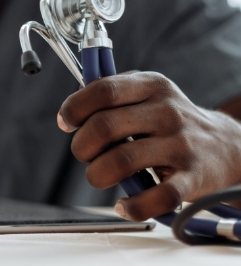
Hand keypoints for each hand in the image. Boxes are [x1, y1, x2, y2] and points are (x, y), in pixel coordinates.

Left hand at [57, 71, 240, 220]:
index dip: (75, 108)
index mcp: (151, 85)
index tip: (66, 123)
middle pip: (104, 126)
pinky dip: (132, 205)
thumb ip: (109, 93)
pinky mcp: (192, 178)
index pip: (103, 90)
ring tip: (99, 176)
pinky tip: (124, 204)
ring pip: (121, 161)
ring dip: (97, 174)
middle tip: (85, 154)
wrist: (226, 146)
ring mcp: (180, 145)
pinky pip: (156, 197)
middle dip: (82, 146)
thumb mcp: (146, 92)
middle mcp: (167, 111)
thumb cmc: (169, 119)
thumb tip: (70, 112)